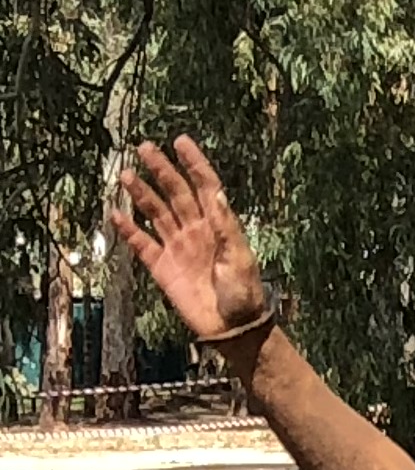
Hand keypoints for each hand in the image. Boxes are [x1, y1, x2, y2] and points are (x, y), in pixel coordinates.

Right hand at [111, 138, 270, 347]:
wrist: (232, 328)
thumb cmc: (244, 294)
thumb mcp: (240, 258)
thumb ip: (227, 226)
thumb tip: (217, 193)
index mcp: (218, 226)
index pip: (205, 186)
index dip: (194, 164)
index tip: (180, 141)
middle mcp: (195, 231)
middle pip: (175, 193)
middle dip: (161, 170)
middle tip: (144, 147)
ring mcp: (177, 247)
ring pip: (156, 213)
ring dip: (142, 193)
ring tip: (127, 175)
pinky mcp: (162, 267)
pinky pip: (142, 244)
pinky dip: (129, 230)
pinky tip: (116, 214)